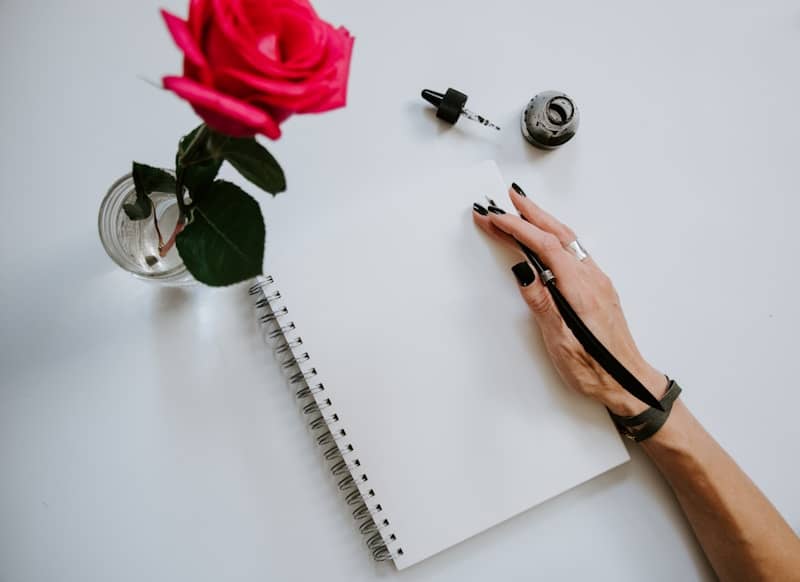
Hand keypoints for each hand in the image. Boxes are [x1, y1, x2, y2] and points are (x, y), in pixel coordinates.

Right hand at [473, 184, 666, 415]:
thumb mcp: (560, 341)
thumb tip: (522, 272)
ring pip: (568, 240)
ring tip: (522, 209)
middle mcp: (592, 279)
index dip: (517, 227)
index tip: (493, 217)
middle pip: (558, 234)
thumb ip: (541, 303)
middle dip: (530, 212)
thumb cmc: (595, 369)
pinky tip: (546, 237)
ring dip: (543, 221)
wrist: (628, 382)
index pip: (544, 246)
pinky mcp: (598, 288)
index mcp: (580, 289)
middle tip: (507, 197)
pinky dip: (555, 236)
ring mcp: (597, 281)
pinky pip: (574, 251)